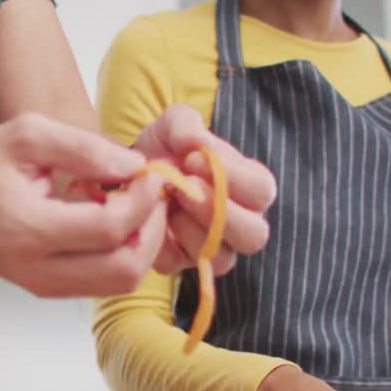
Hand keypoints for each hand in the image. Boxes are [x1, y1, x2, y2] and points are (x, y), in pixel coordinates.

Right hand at [0, 113, 168, 297]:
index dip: (142, 202)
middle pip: (123, 270)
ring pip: (120, 284)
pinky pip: (104, 284)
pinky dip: (124, 255)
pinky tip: (117, 224)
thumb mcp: (25, 136)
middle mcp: (37, 269)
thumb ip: (81, 147)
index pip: (108, 229)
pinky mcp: (50, 290)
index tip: (149, 174)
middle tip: (153, 196)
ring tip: (136, 208)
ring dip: (142, 246)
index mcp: (28, 228)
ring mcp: (44, 286)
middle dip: (151, 230)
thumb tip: (133, 167)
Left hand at [131, 105, 276, 275]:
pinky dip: (165, 243)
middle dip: (216, 210)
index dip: (232, 178)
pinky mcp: (182, 262)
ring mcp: (213, 247)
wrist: (129, 174)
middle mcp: (240, 223)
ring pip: (223, 258)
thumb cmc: (164, 149)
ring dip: (192, 229)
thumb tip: (196, 143)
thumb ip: (185, 125)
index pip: (262, 191)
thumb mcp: (172, 126)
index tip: (192, 161)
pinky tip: (153, 219)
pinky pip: (182, 265)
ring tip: (168, 202)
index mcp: (249, 187)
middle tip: (182, 188)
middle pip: (255, 235)